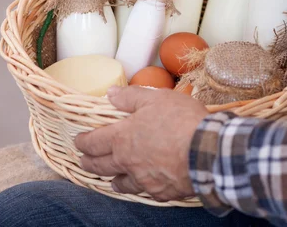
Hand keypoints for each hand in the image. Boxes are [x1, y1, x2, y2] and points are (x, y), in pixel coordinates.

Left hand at [75, 86, 208, 201]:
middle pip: (100, 166)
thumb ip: (131, 97)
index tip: (78, 141)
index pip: (93, 142)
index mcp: (123, 138)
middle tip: (84, 161)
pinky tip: (144, 185)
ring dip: (113, 179)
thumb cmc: (182, 121)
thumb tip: (110, 94)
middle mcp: (128, 162)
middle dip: (89, 163)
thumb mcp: (156, 98)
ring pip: (121, 183)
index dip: (83, 142)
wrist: (208, 150)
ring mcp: (144, 180)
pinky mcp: (161, 192)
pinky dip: (141, 188)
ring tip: (111, 178)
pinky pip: (146, 192)